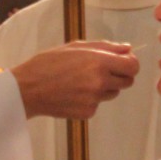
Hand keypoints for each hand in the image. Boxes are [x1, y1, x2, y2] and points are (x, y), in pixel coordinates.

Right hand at [12, 41, 137, 119]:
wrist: (27, 89)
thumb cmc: (47, 64)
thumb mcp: (74, 47)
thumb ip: (104, 47)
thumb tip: (126, 49)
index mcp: (99, 62)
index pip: (133, 66)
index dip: (130, 63)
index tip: (122, 62)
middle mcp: (100, 82)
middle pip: (128, 82)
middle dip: (119, 76)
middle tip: (102, 72)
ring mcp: (94, 99)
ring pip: (112, 93)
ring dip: (105, 88)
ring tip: (82, 82)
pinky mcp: (87, 112)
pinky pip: (97, 104)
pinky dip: (90, 99)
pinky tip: (73, 93)